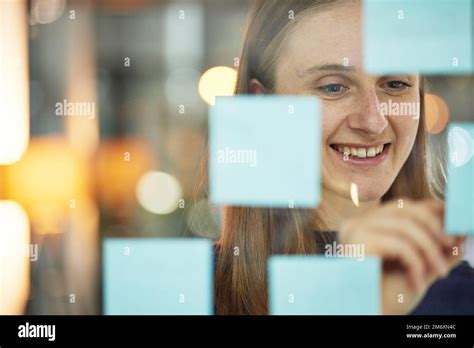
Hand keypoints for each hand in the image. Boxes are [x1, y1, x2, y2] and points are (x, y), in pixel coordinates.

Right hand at [339, 198, 464, 314]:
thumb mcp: (415, 265)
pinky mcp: (357, 242)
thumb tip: (462, 229)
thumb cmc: (385, 295)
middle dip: (434, 228)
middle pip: (405, 209)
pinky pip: (399, 245)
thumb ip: (435, 247)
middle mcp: (356, 222)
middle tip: (453, 245)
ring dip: (430, 251)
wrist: (366, 313)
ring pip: (405, 226)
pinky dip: (416, 264)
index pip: (401, 205)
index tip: (453, 217)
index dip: (429, 208)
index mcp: (366, 224)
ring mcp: (354, 229)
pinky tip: (417, 283)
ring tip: (440, 272)